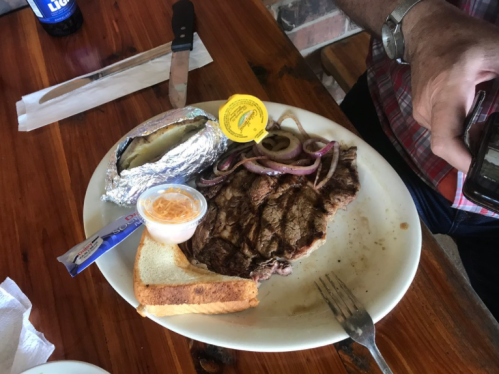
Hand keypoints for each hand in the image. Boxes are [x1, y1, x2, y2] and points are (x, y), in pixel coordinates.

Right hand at [403, 1, 498, 172]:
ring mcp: (421, 112)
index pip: (446, 140)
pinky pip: (442, 132)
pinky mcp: (421, 113)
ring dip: (467, 140)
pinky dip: (460, 132)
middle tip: (494, 148)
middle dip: (473, 151)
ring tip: (486, 125)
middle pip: (449, 146)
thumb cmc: (461, 38)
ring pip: (446, 141)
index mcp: (447, 90)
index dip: (463, 162)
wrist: (426, 31)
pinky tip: (473, 117)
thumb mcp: (497, 53)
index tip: (481, 170)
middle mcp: (428, 107)